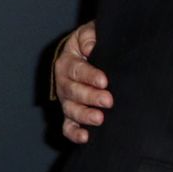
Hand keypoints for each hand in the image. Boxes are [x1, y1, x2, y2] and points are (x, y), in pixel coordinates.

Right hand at [54, 21, 109, 143]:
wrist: (88, 54)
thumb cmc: (91, 43)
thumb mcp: (89, 34)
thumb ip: (89, 37)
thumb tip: (91, 47)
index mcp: (68, 63)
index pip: (77, 70)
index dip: (90, 76)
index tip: (104, 81)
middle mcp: (64, 83)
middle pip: (73, 92)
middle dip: (90, 97)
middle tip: (108, 101)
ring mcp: (67, 100)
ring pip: (70, 110)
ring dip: (84, 116)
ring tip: (99, 119)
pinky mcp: (71, 113)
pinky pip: (68, 126)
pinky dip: (74, 133)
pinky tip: (85, 137)